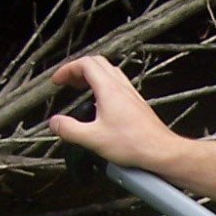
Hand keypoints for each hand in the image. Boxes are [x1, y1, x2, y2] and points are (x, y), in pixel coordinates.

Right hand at [47, 55, 178, 175]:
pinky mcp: (137, 104)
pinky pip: (119, 85)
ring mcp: (131, 94)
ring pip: (110, 72)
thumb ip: (70, 130)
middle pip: (98, 63)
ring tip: (81, 88)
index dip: (67, 69)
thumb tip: (55, 123)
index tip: (58, 81)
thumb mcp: (93, 139)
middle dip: (78, 69)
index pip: (85, 64)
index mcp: (109, 89)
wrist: (161, 151)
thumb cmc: (134, 144)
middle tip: (68, 82)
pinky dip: (104, 86)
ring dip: (93, 76)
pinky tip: (100, 103)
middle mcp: (121, 87)